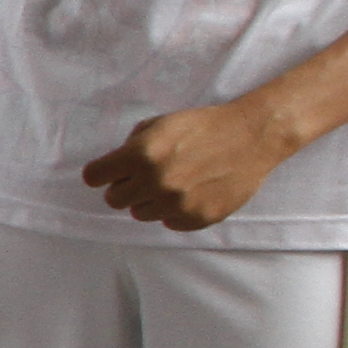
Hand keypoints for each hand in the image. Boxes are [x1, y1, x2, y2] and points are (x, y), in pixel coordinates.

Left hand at [83, 93, 305, 231]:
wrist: (253, 137)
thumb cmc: (204, 126)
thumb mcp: (160, 124)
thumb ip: (132, 145)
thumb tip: (115, 166)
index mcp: (142, 155)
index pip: (94, 177)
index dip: (101, 173)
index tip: (109, 172)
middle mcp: (156, 182)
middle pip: (114, 199)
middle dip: (124, 187)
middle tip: (143, 177)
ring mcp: (178, 204)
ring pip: (140, 214)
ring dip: (149, 200)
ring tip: (172, 182)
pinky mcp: (198, 218)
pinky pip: (169, 222)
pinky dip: (174, 211)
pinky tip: (190, 192)